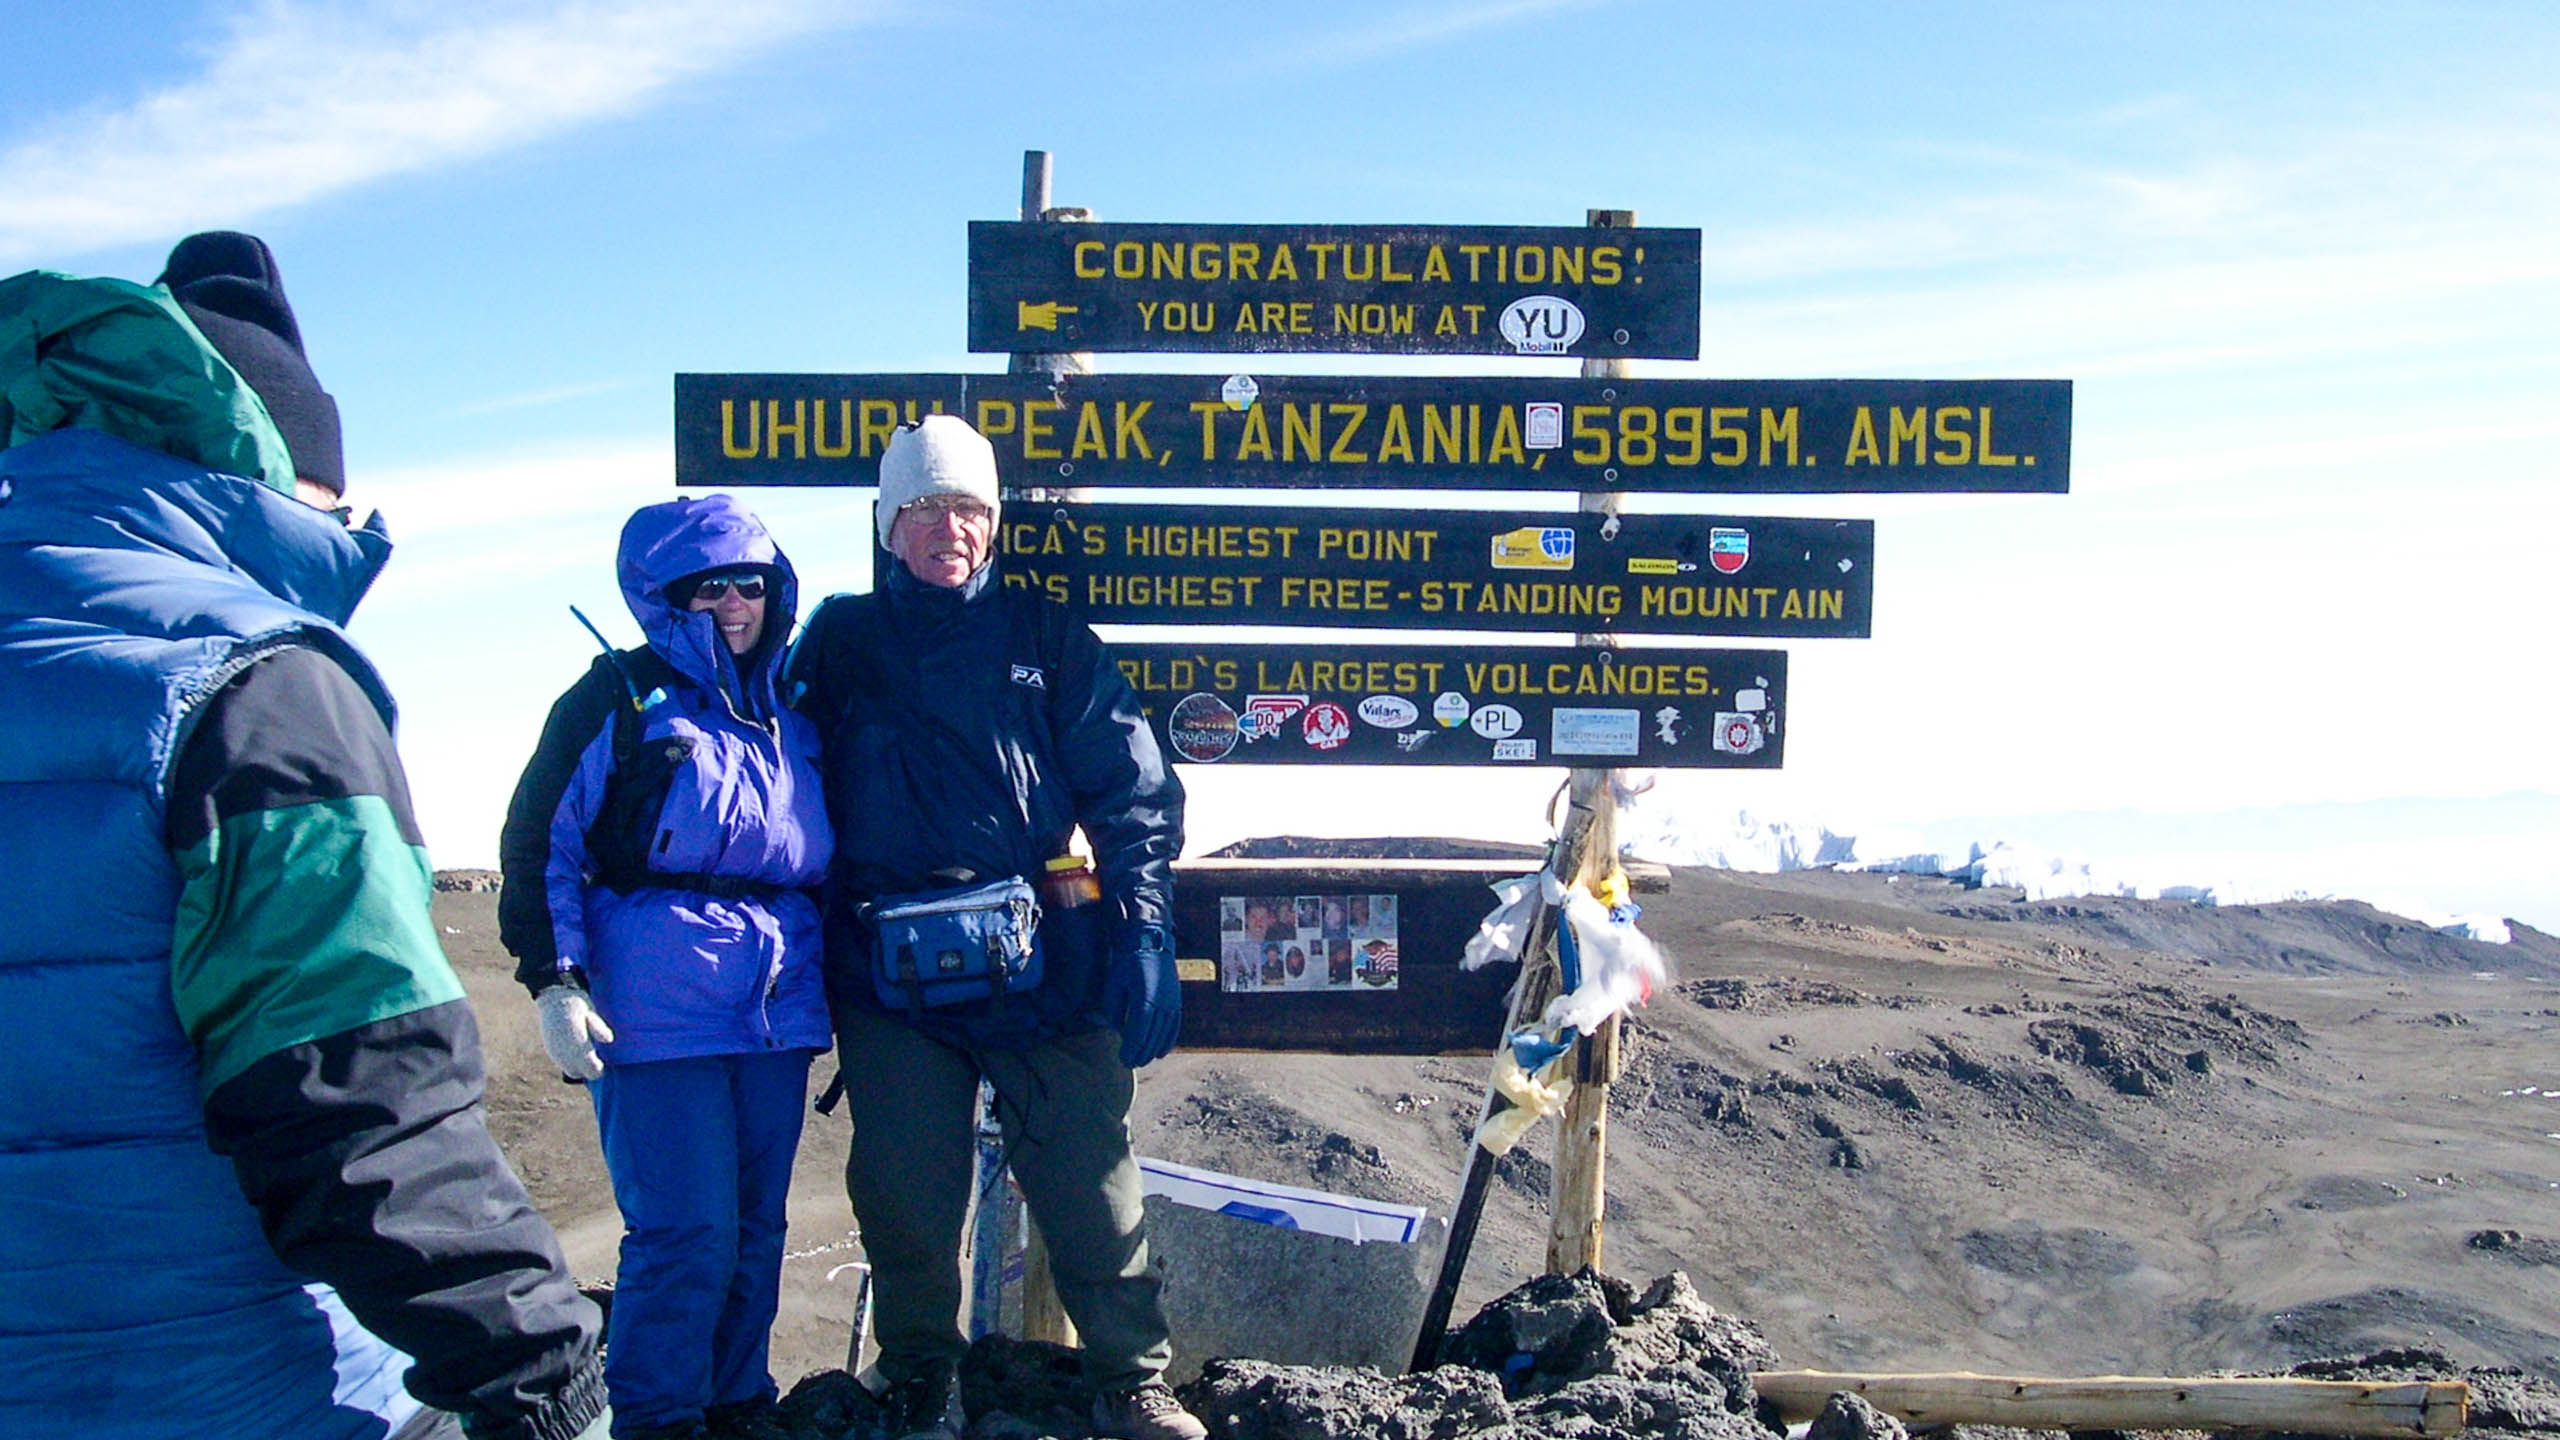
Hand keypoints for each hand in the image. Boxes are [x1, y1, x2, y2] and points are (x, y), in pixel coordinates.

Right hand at [535, 984, 613, 1079]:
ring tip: (586, 1054)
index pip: (591, 1070)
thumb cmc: (576, 1004)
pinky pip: (561, 1063)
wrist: (554, 997)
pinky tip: (575, 1050)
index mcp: (577, 1045)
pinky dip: (569, 1061)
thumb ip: (599, 1028)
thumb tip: (609, 1040)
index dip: (598, 1069)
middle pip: (579, 1073)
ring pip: (569, 1070)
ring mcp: (555, 1052)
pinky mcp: (550, 1049)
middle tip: (596, 1059)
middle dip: (588, 1070)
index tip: (603, 1062)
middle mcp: (565, 1053)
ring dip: (578, 1066)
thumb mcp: (591, 1012)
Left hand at [1101, 923, 1179, 1068]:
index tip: (1123, 1059)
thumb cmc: (1128, 963)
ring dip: (1152, 1050)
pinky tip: (1161, 1052)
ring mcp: (1172, 1002)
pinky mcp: (1177, 1001)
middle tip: (1129, 1063)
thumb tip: (1121, 1031)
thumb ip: (1115, 1011)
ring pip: (1163, 1034)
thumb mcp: (1114, 985)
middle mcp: (1162, 1003)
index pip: (1138, 1033)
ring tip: (1142, 1060)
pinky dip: (1168, 1041)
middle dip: (1140, 1054)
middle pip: (1152, 1037)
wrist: (1151, 942)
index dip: (1131, 1050)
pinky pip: (1174, 1027)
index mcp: (1144, 999)